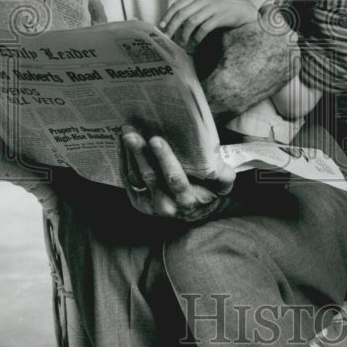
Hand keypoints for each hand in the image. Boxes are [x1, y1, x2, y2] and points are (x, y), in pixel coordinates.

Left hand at [120, 125, 234, 220]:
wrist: (194, 213)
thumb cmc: (208, 192)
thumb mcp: (222, 186)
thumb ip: (225, 176)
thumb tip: (217, 166)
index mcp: (187, 200)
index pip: (174, 178)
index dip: (164, 159)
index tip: (156, 140)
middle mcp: (166, 206)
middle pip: (150, 176)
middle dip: (140, 152)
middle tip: (132, 133)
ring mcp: (149, 205)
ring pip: (136, 177)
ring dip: (129, 154)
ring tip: (125, 133)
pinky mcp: (138, 202)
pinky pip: (128, 180)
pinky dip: (124, 161)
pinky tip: (122, 145)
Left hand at [159, 0, 258, 51]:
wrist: (242, 8)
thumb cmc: (220, 8)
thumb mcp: (204, 4)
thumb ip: (190, 9)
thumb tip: (173, 22)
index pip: (177, 5)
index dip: (167, 16)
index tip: (161, 26)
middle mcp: (202, 1)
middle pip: (182, 14)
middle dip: (172, 27)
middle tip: (168, 37)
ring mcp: (211, 8)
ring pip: (192, 21)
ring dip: (185, 34)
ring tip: (182, 42)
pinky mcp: (220, 17)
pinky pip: (205, 28)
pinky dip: (198, 37)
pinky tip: (195, 42)